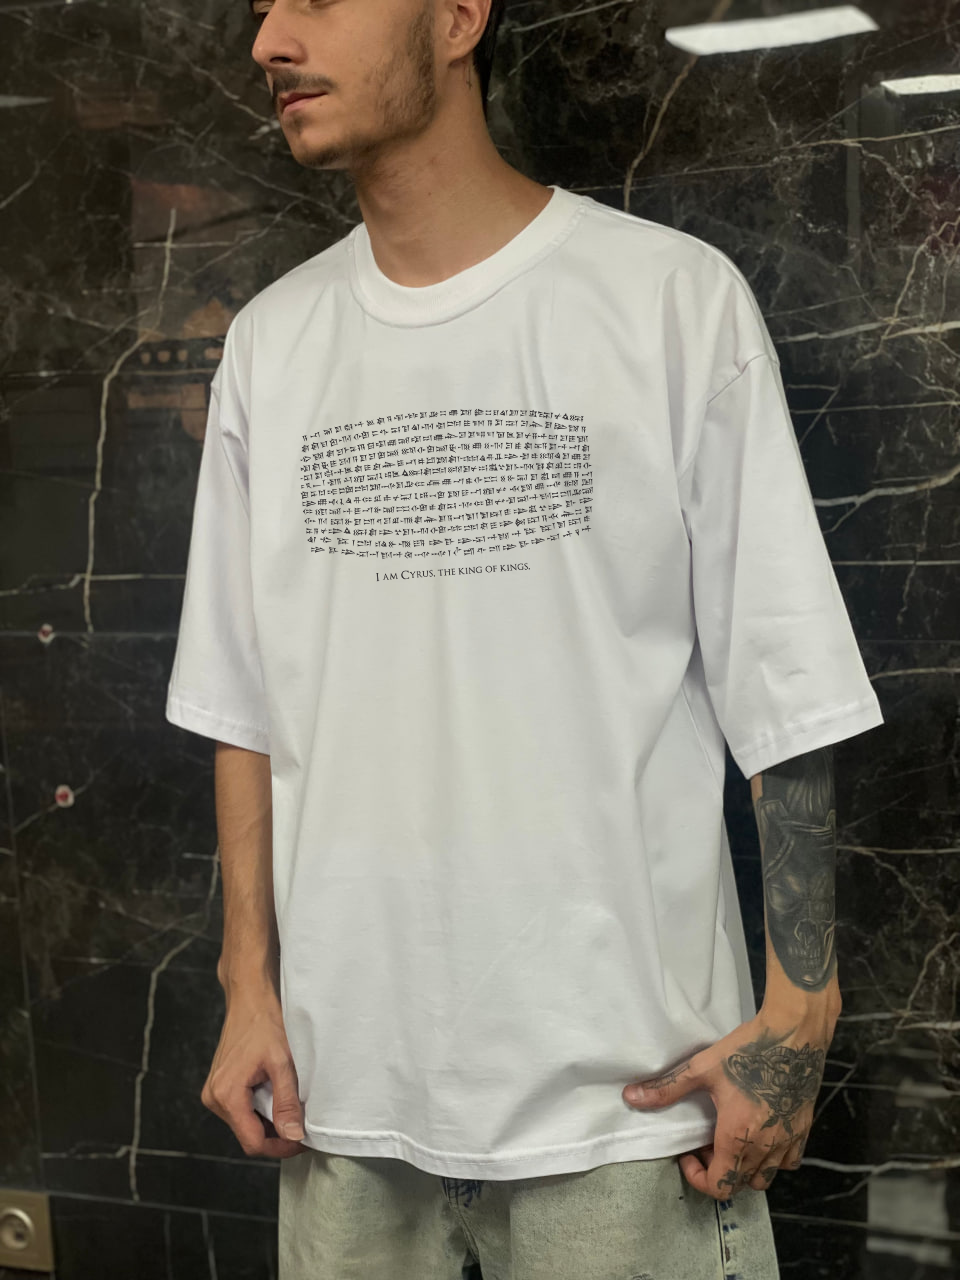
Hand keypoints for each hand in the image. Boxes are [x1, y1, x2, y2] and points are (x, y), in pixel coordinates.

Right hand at [201, 986, 306, 1158]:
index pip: (252, 1142)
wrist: (249, 998)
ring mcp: (214, 1092)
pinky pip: (241, 1109)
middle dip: (276, 1132)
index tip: (301, 1139)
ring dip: (269, 1118)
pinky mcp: (219, 1086)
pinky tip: (274, 1091)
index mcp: (226, 1095)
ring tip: (289, 1100)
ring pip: (246, 1123)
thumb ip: (287, 1101)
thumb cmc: (264, 1023)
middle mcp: (214, 1098)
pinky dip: (260, 1107)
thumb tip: (293, 1134)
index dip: (280, 1147)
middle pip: (249, 1135)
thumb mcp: (282, 1063)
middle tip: (301, 1119)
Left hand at [622, 1009, 834, 1199]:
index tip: (689, 1154)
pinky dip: (771, 1160)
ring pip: (764, 1178)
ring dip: (743, 1169)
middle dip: (717, 1170)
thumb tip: (630, 1097)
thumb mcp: (702, 1068)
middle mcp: (765, 1147)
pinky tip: (759, 1135)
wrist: (794, 1035)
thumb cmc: (747, 1051)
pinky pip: (787, 1163)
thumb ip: (667, 1088)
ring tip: (731, 1140)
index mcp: (738, 1136)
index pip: (719, 1186)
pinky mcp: (803, 1131)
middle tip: (706, 1142)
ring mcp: (788, 1141)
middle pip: (739, 1184)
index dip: (698, 1178)